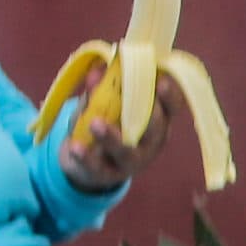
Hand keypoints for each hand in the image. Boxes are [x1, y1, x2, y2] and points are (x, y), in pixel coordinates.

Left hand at [59, 68, 175, 191]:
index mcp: (156, 120)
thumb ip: (102, 86)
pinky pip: (98, 167)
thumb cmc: (105, 123)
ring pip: (127, 152)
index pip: (171, 107)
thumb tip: (97, 71)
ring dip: (112, 138)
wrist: (86, 162)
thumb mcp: (104, 102)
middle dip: (149, 115)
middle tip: (132, 97)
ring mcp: (131, 161)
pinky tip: (74, 147)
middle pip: (155, 129)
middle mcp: (150, 142)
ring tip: (95, 123)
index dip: (170, 96)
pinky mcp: (108, 174)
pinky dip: (86, 157)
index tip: (162, 82)